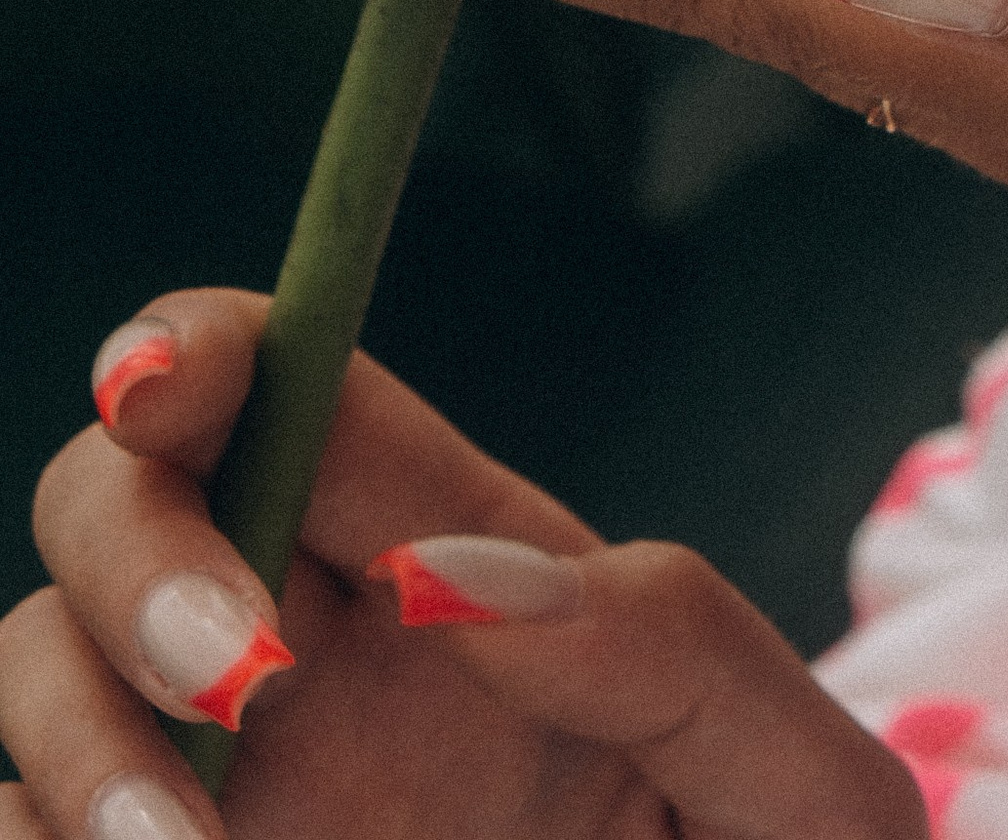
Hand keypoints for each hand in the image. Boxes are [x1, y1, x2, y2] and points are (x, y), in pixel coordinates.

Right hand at [0, 287, 921, 839]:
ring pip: (28, 676)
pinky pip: (7, 833)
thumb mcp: (799, 799)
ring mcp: (212, 795)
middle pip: (112, 500)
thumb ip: (676, 651)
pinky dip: (36, 836)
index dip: (196, 346)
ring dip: (74, 747)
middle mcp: (305, 660)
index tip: (153, 384)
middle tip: (248, 681)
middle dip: (133, 560)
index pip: (291, 380)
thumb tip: (447, 572)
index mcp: (456, 572)